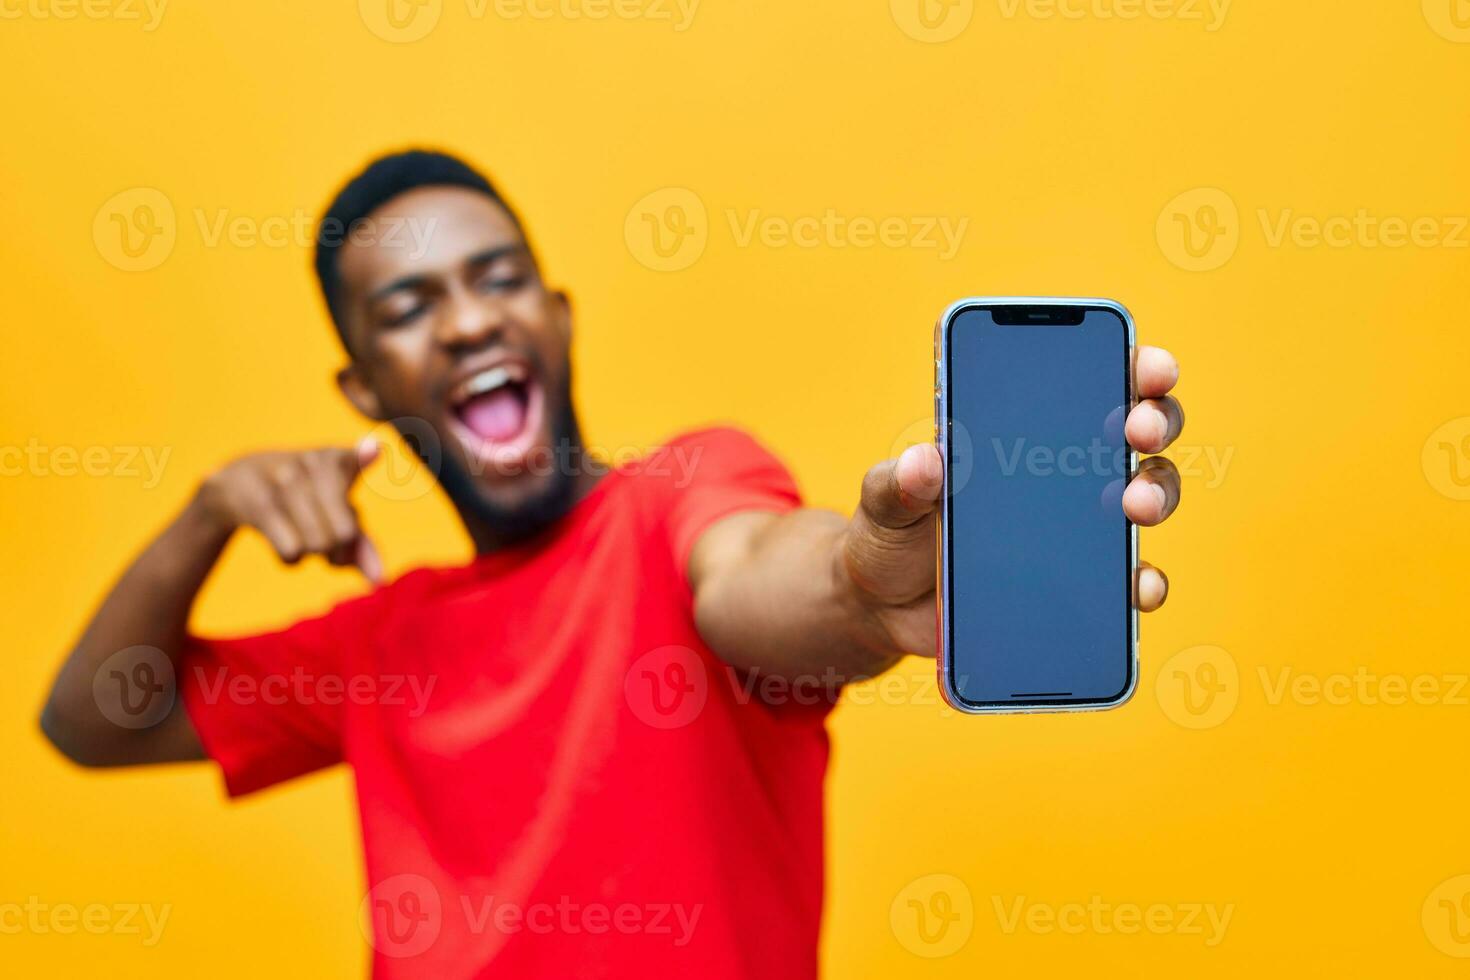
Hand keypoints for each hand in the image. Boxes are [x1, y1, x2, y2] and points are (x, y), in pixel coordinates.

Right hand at [196, 439, 383, 581]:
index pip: (363, 507)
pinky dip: (290, 559)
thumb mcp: (338, 511)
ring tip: (300, 533)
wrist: (238, 480)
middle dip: (337, 550)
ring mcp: (285, 479)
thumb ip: (362, 544)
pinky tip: (281, 539)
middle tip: (324, 539)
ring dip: (311, 553)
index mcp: (338, 458)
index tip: (346, 508)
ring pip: (318, 545)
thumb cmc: (303, 497)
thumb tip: (377, 578)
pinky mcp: (260, 503)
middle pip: (344, 535)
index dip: (355, 529)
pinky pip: (292, 553)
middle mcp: (313, 462)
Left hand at [842, 345, 1183, 657]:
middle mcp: (1063, 471)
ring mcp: (1078, 527)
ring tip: (1134, 506)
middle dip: (1154, 421)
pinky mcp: (1079, 583)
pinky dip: (1143, 581)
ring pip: (1147, 496)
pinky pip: (1129, 579)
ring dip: (1156, 493)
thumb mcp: (882, 501)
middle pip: (1138, 432)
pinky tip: (1139, 587)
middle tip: (1138, 432)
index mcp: (1018, 431)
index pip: (1090, 379)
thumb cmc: (888, 535)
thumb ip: (897, 481)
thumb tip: (924, 460)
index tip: (1148, 367)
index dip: (1131, 366)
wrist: (883, 608)